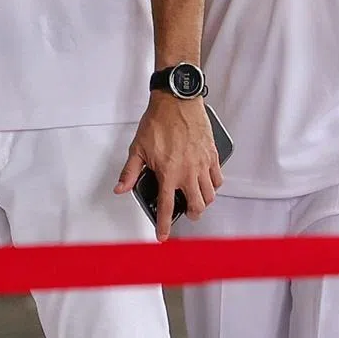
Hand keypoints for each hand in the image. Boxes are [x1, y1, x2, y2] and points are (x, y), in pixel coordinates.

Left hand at [115, 93, 222, 241]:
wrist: (176, 101)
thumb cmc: (157, 121)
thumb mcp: (138, 147)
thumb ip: (130, 171)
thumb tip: (120, 188)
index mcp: (168, 173)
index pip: (165, 206)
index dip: (163, 225)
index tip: (162, 236)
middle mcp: (188, 173)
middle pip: (196, 206)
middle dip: (190, 214)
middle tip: (185, 212)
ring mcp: (203, 165)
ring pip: (210, 195)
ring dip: (203, 202)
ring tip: (195, 200)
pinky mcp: (212, 156)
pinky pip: (218, 179)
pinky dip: (213, 185)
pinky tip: (206, 182)